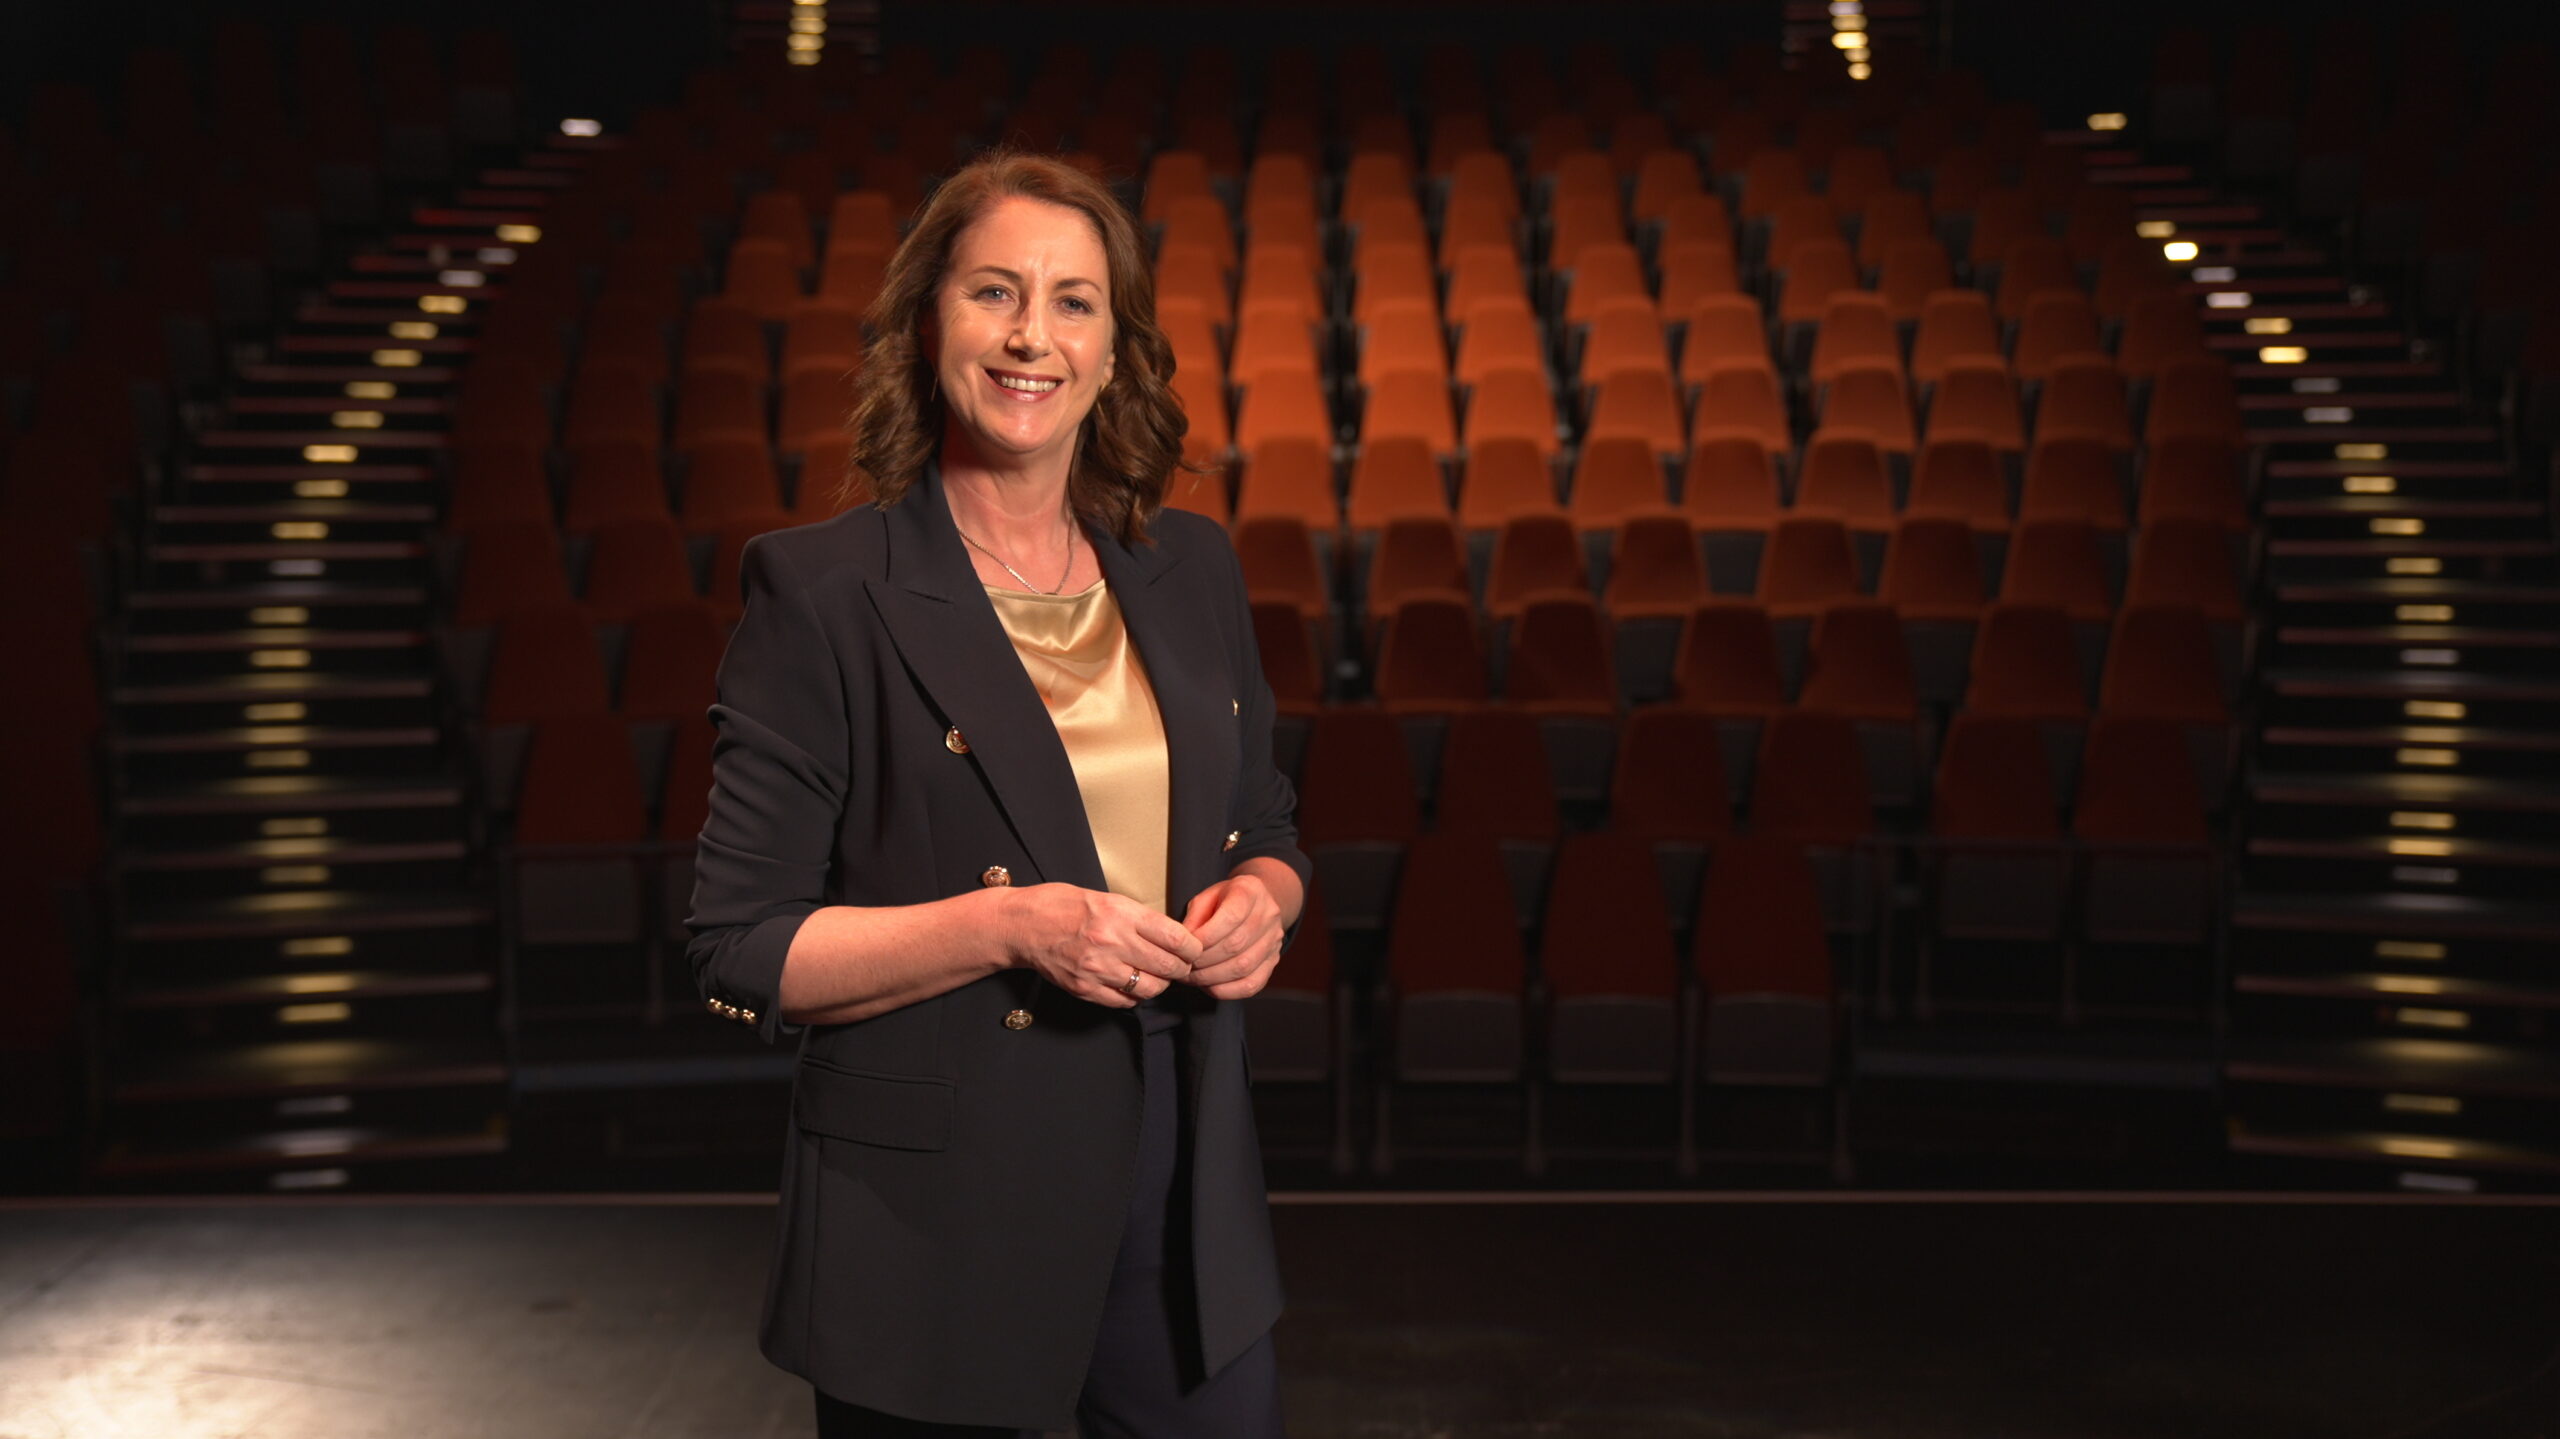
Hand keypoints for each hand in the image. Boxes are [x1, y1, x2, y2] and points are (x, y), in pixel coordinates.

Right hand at [1008, 884, 1203, 1007]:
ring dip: (1158, 984)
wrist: (1023, 925)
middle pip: (1168, 967)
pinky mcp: (1085, 989)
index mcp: (1120, 913)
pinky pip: (1124, 1002)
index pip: (1176, 938)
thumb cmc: (1063, 906)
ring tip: (1154, 976)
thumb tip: (1171, 937)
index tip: (1194, 950)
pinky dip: (1133, 996)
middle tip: (1180, 967)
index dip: (1193, 948)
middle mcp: (1112, 942)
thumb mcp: (1106, 898)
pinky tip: (1129, 984)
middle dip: (1181, 969)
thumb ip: (1139, 918)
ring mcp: (1098, 968)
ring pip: (1150, 988)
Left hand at [1176, 872, 1284, 999]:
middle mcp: (1268, 915)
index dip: (1206, 936)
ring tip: (1192, 978)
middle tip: (1183, 967)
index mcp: (1250, 891)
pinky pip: (1252, 984)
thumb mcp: (1206, 898)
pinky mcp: (1273, 962)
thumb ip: (1194, 918)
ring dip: (1212, 977)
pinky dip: (1227, 991)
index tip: (1187, 947)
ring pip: (1243, 967)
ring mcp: (1274, 941)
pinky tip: (1209, 987)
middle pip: (1236, 945)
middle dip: (1204, 960)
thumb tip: (1183, 943)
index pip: (1231, 917)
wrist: (1256, 903)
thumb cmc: (1224, 901)